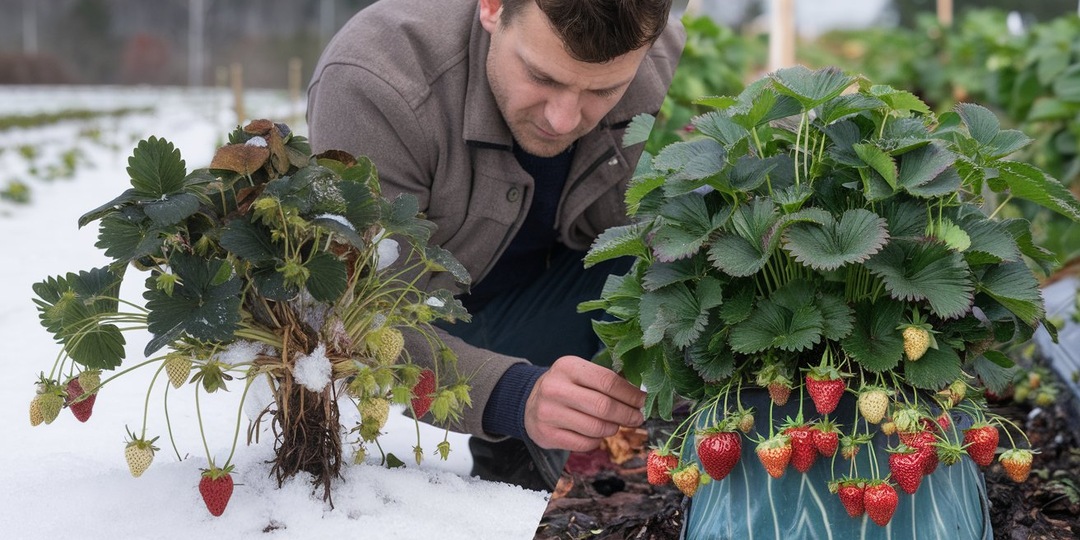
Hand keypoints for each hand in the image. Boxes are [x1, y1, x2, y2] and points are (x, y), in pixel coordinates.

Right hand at [523, 355, 645, 451]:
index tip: (643, 400)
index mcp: (567, 367)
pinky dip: (597, 441)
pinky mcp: (547, 434)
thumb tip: (640, 394)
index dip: (630, 394)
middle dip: (627, 414)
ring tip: (616, 425)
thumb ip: (606, 381)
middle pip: (604, 407)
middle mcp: (555, 388)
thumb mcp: (580, 374)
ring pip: (596, 428)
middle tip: (638, 418)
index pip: (608, 381)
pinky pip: (585, 443)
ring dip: (613, 429)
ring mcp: (548, 412)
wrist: (530, 403)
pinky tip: (596, 434)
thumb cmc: (566, 387)